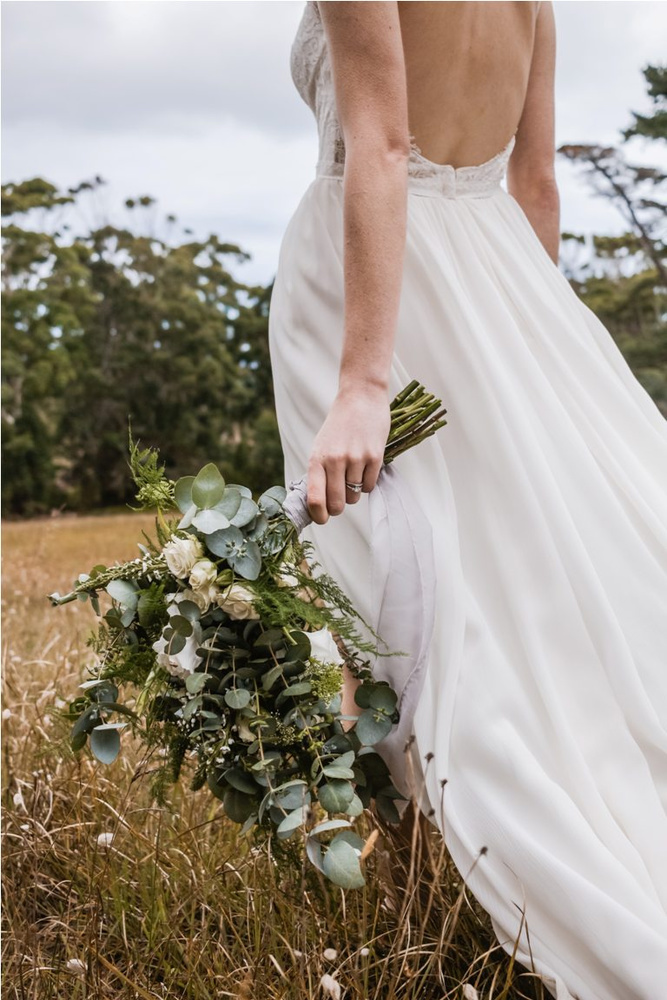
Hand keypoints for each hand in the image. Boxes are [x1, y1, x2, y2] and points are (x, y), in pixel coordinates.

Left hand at [307, 383, 389, 523]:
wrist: (360, 398)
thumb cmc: (338, 426)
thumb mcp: (320, 447)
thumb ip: (318, 473)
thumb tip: (317, 504)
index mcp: (317, 459)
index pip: (314, 498)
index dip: (318, 515)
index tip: (322, 519)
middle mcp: (335, 460)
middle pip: (337, 504)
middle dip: (338, 508)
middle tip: (339, 502)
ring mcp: (356, 459)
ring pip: (354, 497)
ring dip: (353, 493)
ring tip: (352, 474)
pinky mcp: (375, 456)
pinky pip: (370, 486)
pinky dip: (367, 484)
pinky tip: (364, 468)